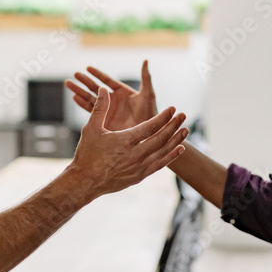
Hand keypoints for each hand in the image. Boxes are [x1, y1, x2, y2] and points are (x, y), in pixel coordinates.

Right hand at [65, 60, 157, 131]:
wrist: (146, 134)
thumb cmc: (150, 114)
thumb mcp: (148, 94)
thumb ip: (145, 78)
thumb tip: (145, 60)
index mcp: (122, 92)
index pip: (107, 80)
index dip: (97, 74)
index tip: (87, 67)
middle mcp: (114, 100)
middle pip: (96, 88)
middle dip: (85, 81)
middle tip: (74, 74)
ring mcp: (108, 110)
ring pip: (91, 98)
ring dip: (80, 91)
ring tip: (68, 84)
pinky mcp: (104, 120)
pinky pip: (91, 110)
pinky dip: (82, 104)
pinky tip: (75, 98)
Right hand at [68, 87, 186, 197]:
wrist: (85, 182)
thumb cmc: (87, 154)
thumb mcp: (91, 129)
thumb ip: (100, 108)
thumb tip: (104, 89)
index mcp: (125, 141)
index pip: (150, 127)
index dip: (163, 117)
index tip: (173, 109)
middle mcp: (135, 154)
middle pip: (161, 138)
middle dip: (173, 125)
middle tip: (183, 115)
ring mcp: (139, 167)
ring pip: (163, 152)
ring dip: (176, 140)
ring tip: (185, 130)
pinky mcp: (139, 176)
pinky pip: (160, 165)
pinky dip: (171, 156)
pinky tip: (179, 149)